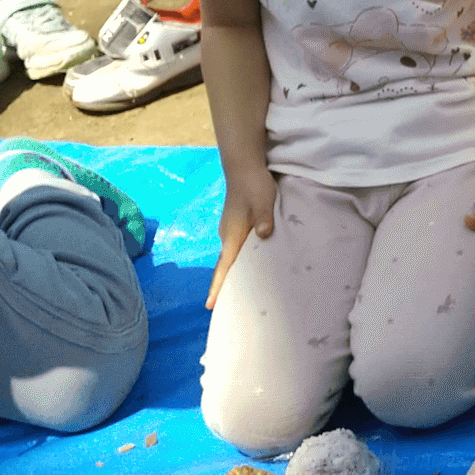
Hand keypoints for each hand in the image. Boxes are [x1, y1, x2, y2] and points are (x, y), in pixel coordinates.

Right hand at [206, 168, 277, 309]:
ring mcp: (229, 230)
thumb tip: (263, 235)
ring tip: (238, 293)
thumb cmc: (254, 185)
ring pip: (229, 257)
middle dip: (223, 286)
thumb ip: (264, 219)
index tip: (210, 305)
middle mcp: (227, 235)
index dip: (217, 286)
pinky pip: (234, 249)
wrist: (243, 167)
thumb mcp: (263, 201)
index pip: (223, 266)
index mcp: (232, 234)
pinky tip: (248, 266)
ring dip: (231, 274)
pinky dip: (237, 261)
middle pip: (224, 266)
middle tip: (224, 308)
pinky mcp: (235, 225)